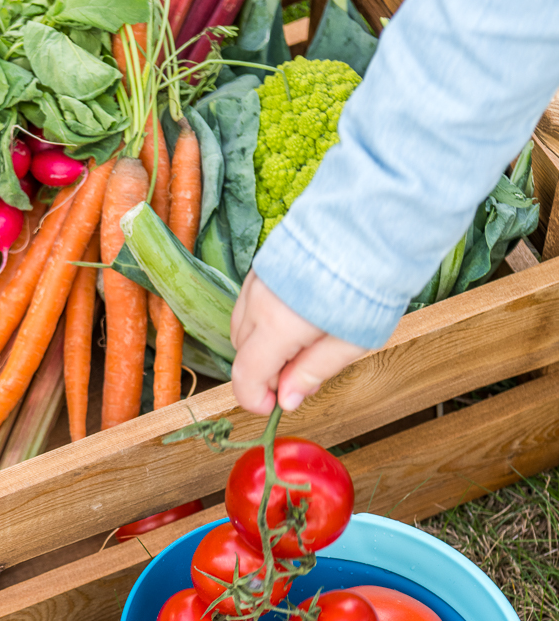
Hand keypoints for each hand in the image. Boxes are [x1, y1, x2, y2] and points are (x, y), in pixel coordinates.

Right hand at [230, 269, 363, 415]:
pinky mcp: (268, 259)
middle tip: (303, 376)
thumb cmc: (371, 277)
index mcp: (277, 326)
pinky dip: (266, 317)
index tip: (275, 407)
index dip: (255, 399)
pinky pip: (254, 300)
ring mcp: (260, 276)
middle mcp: (259, 300)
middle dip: (265, 371)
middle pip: (243, 351)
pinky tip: (300, 316)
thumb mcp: (352, 339)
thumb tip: (288, 399)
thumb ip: (314, 371)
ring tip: (306, 345)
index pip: (245, 375)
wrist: (377, 214)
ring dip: (264, 344)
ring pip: (245, 324)